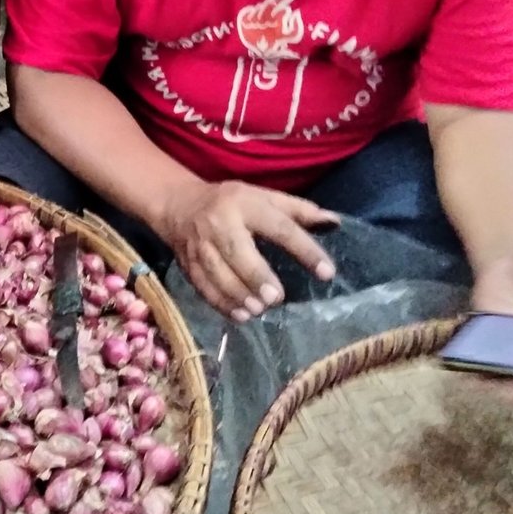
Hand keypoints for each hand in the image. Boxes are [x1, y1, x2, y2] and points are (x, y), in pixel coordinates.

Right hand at [156, 180, 338, 320]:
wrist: (178, 205)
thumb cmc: (233, 203)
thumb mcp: (265, 197)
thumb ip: (299, 211)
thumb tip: (334, 223)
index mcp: (246, 203)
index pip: (280, 227)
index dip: (304, 250)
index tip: (327, 272)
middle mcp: (220, 222)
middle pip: (238, 251)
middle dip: (256, 276)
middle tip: (276, 298)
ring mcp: (200, 245)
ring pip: (217, 273)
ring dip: (238, 294)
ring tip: (259, 310)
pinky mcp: (188, 264)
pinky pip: (202, 286)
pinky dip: (221, 303)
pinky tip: (240, 316)